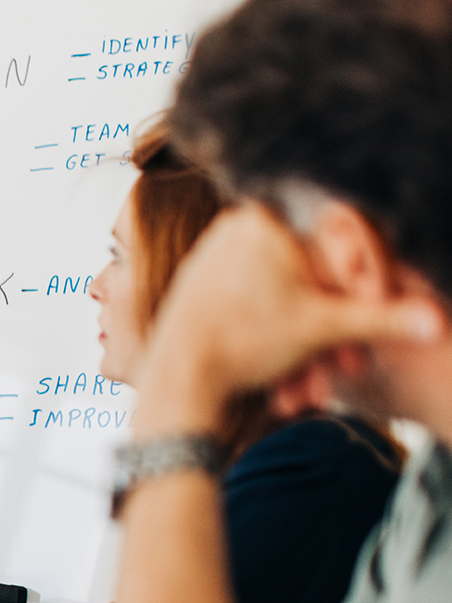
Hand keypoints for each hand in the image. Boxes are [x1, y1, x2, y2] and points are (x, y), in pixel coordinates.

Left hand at [138, 203, 444, 432]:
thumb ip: (383, 319)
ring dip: (304, 342)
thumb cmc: (245, 344)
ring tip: (308, 382)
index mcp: (266, 219)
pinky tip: (281, 372)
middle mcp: (236, 226)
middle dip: (331, 330)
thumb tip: (438, 320)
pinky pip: (253, 305)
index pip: (337, 255)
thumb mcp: (325, 329)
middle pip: (309, 279)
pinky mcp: (202, 281)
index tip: (373, 332)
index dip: (365, 297)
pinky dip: (273, 336)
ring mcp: (215, 252)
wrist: (176, 378)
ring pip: (283, 298)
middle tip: (348, 368)